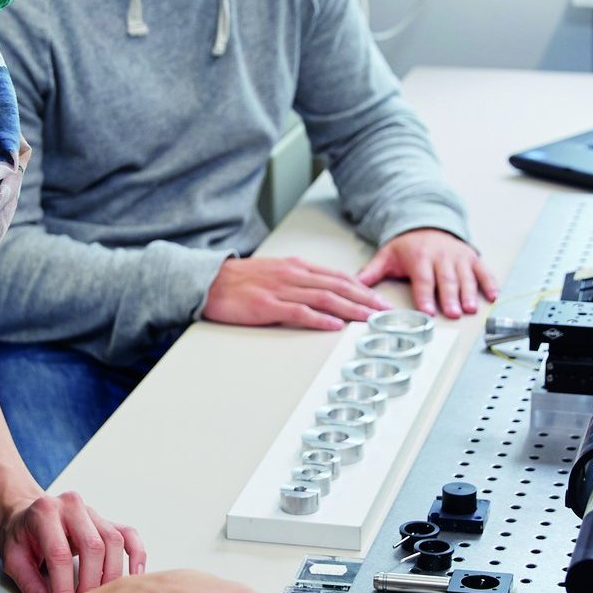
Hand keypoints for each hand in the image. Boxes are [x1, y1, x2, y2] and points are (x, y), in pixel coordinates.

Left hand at [0, 489, 144, 592]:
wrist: (25, 511)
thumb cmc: (19, 534)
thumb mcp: (12, 558)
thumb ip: (30, 584)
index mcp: (44, 512)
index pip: (59, 553)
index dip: (63, 586)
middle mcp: (71, 506)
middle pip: (93, 546)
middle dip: (90, 583)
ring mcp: (92, 511)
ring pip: (114, 541)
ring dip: (112, 574)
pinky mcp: (105, 520)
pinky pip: (128, 534)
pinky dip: (136, 554)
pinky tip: (135, 574)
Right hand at [201, 255, 388, 328]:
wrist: (207, 280)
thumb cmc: (239, 280)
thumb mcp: (275, 272)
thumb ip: (299, 280)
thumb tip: (323, 291)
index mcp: (296, 267)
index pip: (338, 276)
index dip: (362, 288)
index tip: (379, 300)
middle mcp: (293, 275)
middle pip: (337, 286)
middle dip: (365, 299)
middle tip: (385, 311)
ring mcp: (280, 290)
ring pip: (324, 298)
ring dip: (351, 309)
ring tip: (369, 319)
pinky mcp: (266, 306)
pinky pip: (298, 312)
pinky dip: (319, 319)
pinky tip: (335, 325)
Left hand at [358, 228, 497, 319]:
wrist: (427, 223)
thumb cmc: (408, 245)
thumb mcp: (387, 255)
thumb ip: (371, 272)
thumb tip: (353, 286)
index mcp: (419, 257)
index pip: (422, 279)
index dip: (425, 296)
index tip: (428, 311)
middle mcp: (440, 256)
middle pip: (446, 280)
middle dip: (450, 297)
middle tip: (453, 313)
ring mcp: (457, 257)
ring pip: (465, 276)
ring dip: (469, 293)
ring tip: (470, 308)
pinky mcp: (470, 258)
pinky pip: (482, 270)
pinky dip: (489, 282)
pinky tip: (493, 295)